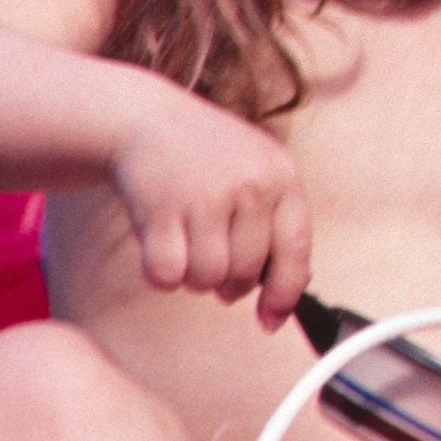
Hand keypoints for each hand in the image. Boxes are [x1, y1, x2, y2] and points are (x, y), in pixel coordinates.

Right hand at [104, 91, 312, 328]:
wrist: (144, 120)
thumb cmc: (207, 158)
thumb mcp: (257, 174)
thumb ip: (276, 230)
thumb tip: (281, 308)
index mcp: (282, 175)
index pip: (296, 251)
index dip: (284, 294)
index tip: (270, 320)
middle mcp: (250, 183)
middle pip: (246, 274)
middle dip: (227, 282)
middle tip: (210, 256)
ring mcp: (206, 194)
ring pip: (206, 279)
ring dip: (192, 277)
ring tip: (186, 244)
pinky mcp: (160, 207)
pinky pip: (167, 275)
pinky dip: (160, 274)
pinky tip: (159, 245)